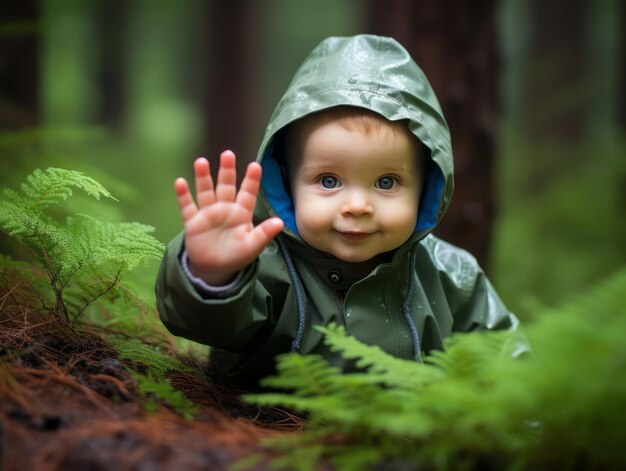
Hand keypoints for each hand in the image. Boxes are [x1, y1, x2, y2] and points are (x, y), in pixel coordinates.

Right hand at [175, 150, 283, 285]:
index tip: (255, 166)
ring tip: (201, 162)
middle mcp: (225, 209)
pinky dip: (183, 196)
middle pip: (226, 186)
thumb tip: (280, 222)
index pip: (248, 193)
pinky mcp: (193, 222)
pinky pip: (187, 207)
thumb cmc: (236, 255)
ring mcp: (208, 214)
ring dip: (203, 177)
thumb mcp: (252, 246)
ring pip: (206, 192)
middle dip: (227, 171)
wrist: (214, 269)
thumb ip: (264, 234)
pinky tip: (180, 183)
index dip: (251, 180)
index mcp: (241, 213)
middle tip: (228, 154)